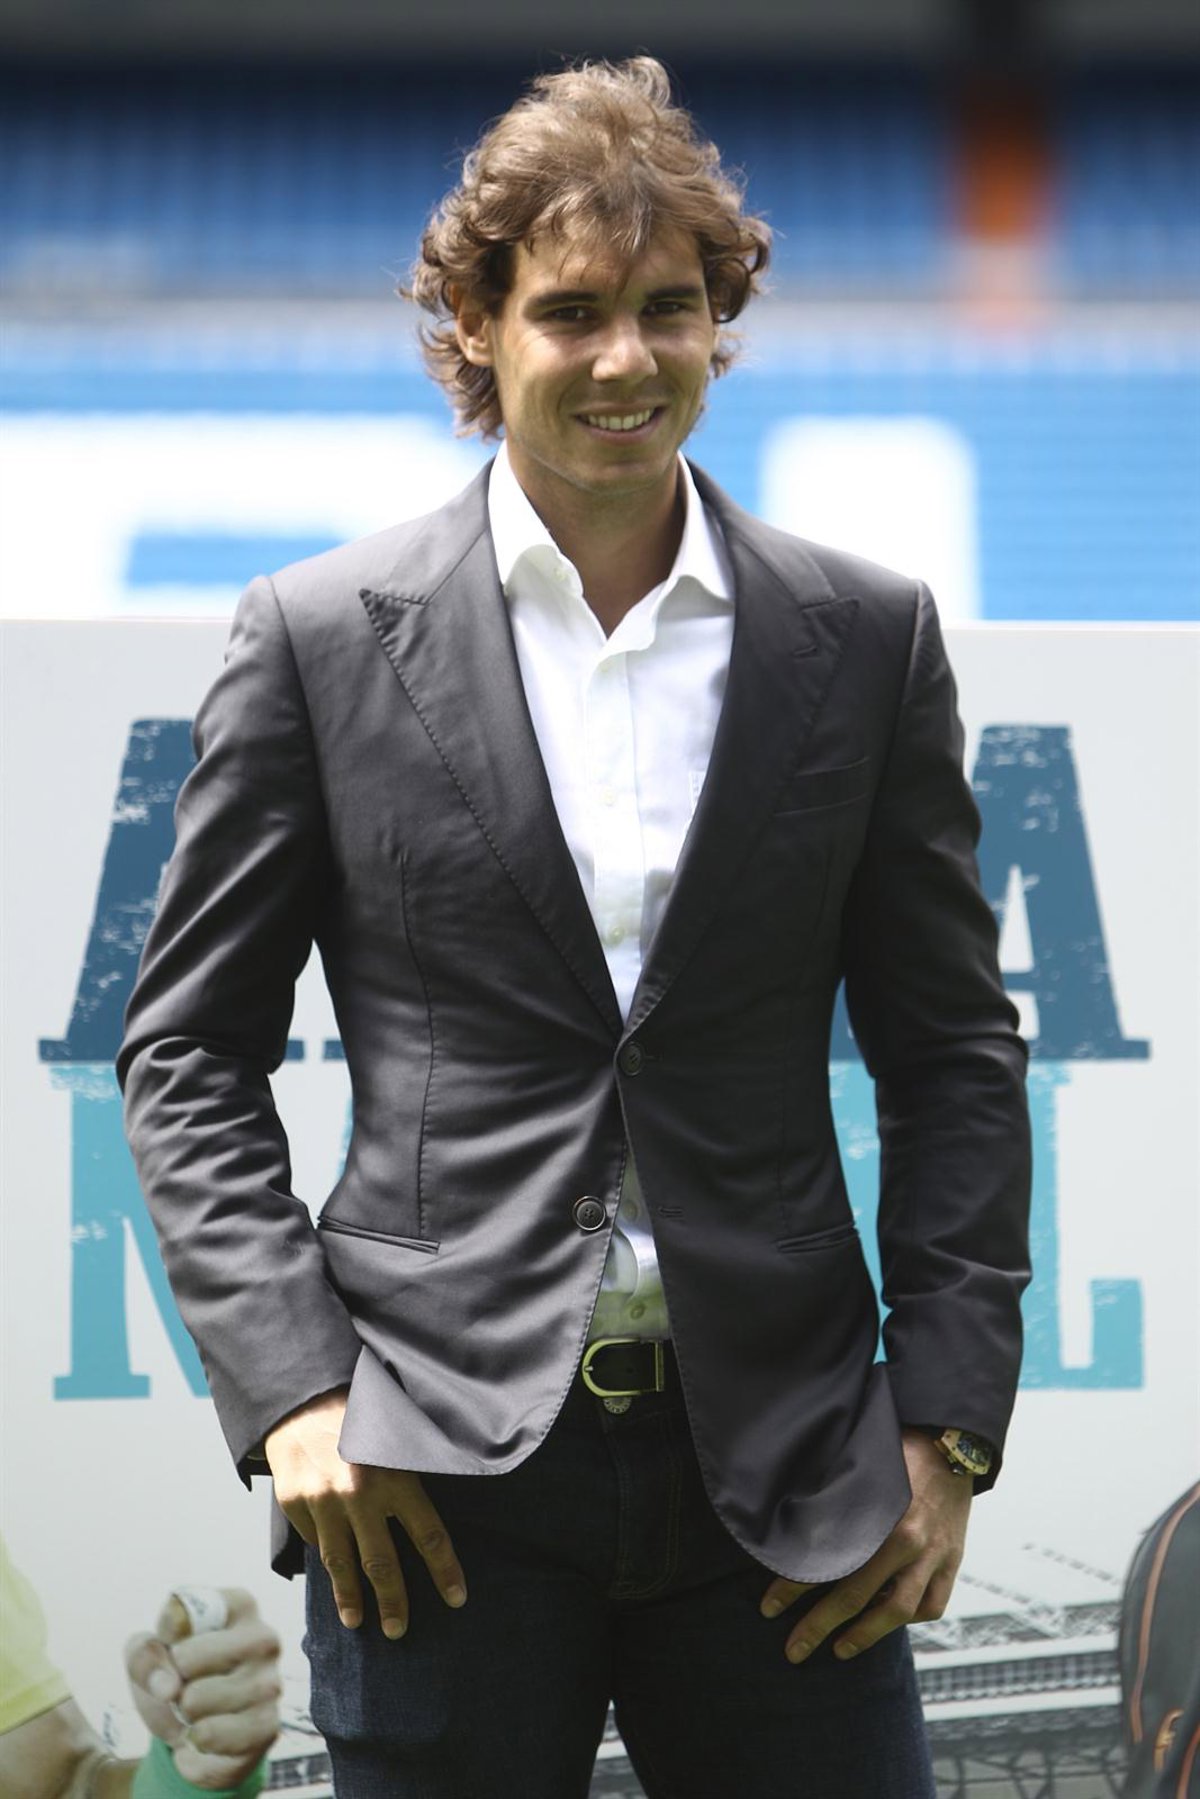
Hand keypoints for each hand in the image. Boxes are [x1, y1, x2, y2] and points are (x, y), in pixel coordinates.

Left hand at [125, 1589, 280, 1791]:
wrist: (194, 1730)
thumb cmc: (176, 1676)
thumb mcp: (146, 1655)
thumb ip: (144, 1655)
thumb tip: (169, 1689)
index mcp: (239, 1607)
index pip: (183, 1614)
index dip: (164, 1637)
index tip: (173, 1643)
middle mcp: (264, 1639)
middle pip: (186, 1661)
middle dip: (173, 1681)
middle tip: (186, 1685)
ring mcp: (270, 1684)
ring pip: (195, 1703)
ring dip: (183, 1717)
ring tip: (197, 1712)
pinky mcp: (268, 1727)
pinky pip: (207, 1739)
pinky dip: (193, 1747)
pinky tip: (205, 1738)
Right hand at [265, 1388, 466, 1639]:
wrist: (302, 1397)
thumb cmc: (359, 1416)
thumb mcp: (396, 1437)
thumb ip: (412, 1475)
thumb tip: (435, 1516)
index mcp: (394, 1475)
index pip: (429, 1534)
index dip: (445, 1571)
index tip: (457, 1599)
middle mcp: (358, 1492)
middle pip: (382, 1562)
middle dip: (395, 1601)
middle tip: (399, 1630)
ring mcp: (322, 1500)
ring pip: (341, 1563)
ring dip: (351, 1598)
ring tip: (359, 1621)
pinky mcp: (294, 1502)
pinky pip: (314, 1541)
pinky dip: (325, 1558)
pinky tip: (333, 1575)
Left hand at [760, 1429, 971, 1662]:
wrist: (951, 1444)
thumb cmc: (897, 1452)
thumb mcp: (860, 1470)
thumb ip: (833, 1501)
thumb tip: (790, 1526)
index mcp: (877, 1516)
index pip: (826, 1562)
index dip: (793, 1587)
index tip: (769, 1606)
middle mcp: (907, 1541)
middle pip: (855, 1596)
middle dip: (820, 1625)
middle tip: (794, 1649)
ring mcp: (933, 1556)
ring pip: (897, 1611)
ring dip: (865, 1635)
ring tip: (839, 1649)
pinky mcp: (952, 1562)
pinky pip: (931, 1605)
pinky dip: (909, 1619)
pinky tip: (887, 1624)